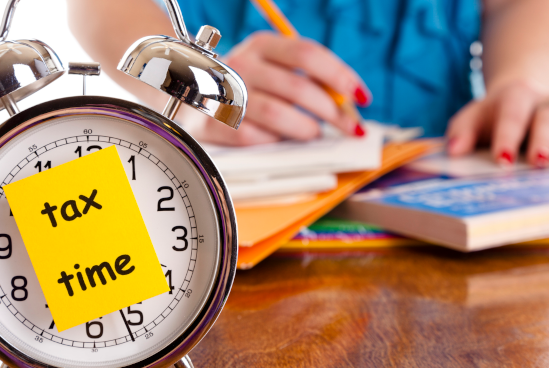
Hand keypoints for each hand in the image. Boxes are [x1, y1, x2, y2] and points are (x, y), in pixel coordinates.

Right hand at [182, 32, 371, 145]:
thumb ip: (307, 80)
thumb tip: (348, 104)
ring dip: (304, 129)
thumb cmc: (245, 86)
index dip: (340, 76)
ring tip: (313, 134)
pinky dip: (274, 141)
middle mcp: (242, 63)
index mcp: (262, 45)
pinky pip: (253, 136)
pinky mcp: (212, 121)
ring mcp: (224, 92)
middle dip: (331, 112)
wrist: (186, 95)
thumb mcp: (273, 70)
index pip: (309, 54)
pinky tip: (280, 141)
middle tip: (349, 127)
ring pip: (277, 114)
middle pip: (298, 87)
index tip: (362, 97)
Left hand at [446, 80, 548, 165]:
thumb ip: (460, 132)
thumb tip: (453, 151)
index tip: (502, 159)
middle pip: (548, 120)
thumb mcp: (470, 119)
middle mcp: (544, 109)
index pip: (512, 115)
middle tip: (538, 163)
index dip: (508, 136)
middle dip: (544, 141)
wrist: (516, 98)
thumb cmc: (488, 116)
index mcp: (515, 99)